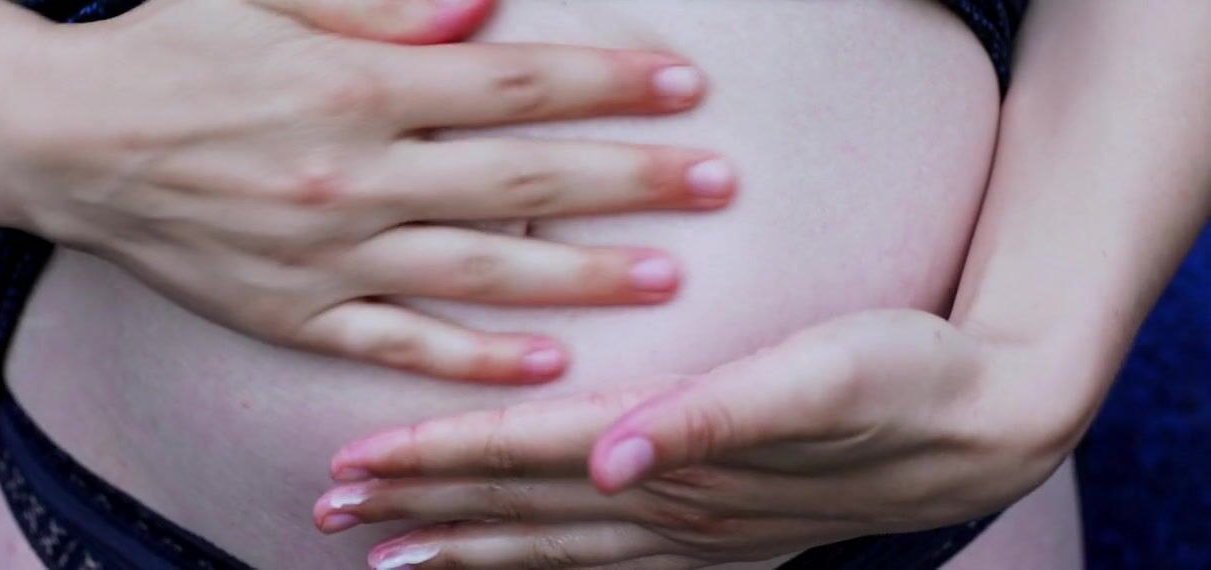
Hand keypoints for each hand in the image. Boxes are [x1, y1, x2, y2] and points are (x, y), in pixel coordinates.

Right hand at [0, 0, 734, 382]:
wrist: (65, 142)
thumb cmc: (173, 50)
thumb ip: (382, 5)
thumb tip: (484, 0)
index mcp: (356, 88)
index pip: (511, 85)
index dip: (604, 84)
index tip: (682, 90)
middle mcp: (352, 177)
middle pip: (521, 181)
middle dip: (629, 181)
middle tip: (717, 186)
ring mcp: (326, 255)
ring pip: (479, 272)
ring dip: (581, 276)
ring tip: (666, 278)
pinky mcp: (294, 314)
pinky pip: (401, 343)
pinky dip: (476, 358)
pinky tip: (549, 362)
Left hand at [317, 310, 1083, 567]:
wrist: (983, 423)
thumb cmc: (901, 381)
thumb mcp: (817, 381)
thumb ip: (708, 420)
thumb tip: (608, 459)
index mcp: (674, 456)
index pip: (525, 459)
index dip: (435, 460)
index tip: (350, 464)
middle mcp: (671, 509)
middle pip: (517, 511)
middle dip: (419, 510)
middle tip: (327, 508)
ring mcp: (697, 533)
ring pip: (552, 546)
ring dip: (466, 545)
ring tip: (389, 552)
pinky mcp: (726, 535)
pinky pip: (611, 564)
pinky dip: (547, 566)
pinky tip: (518, 568)